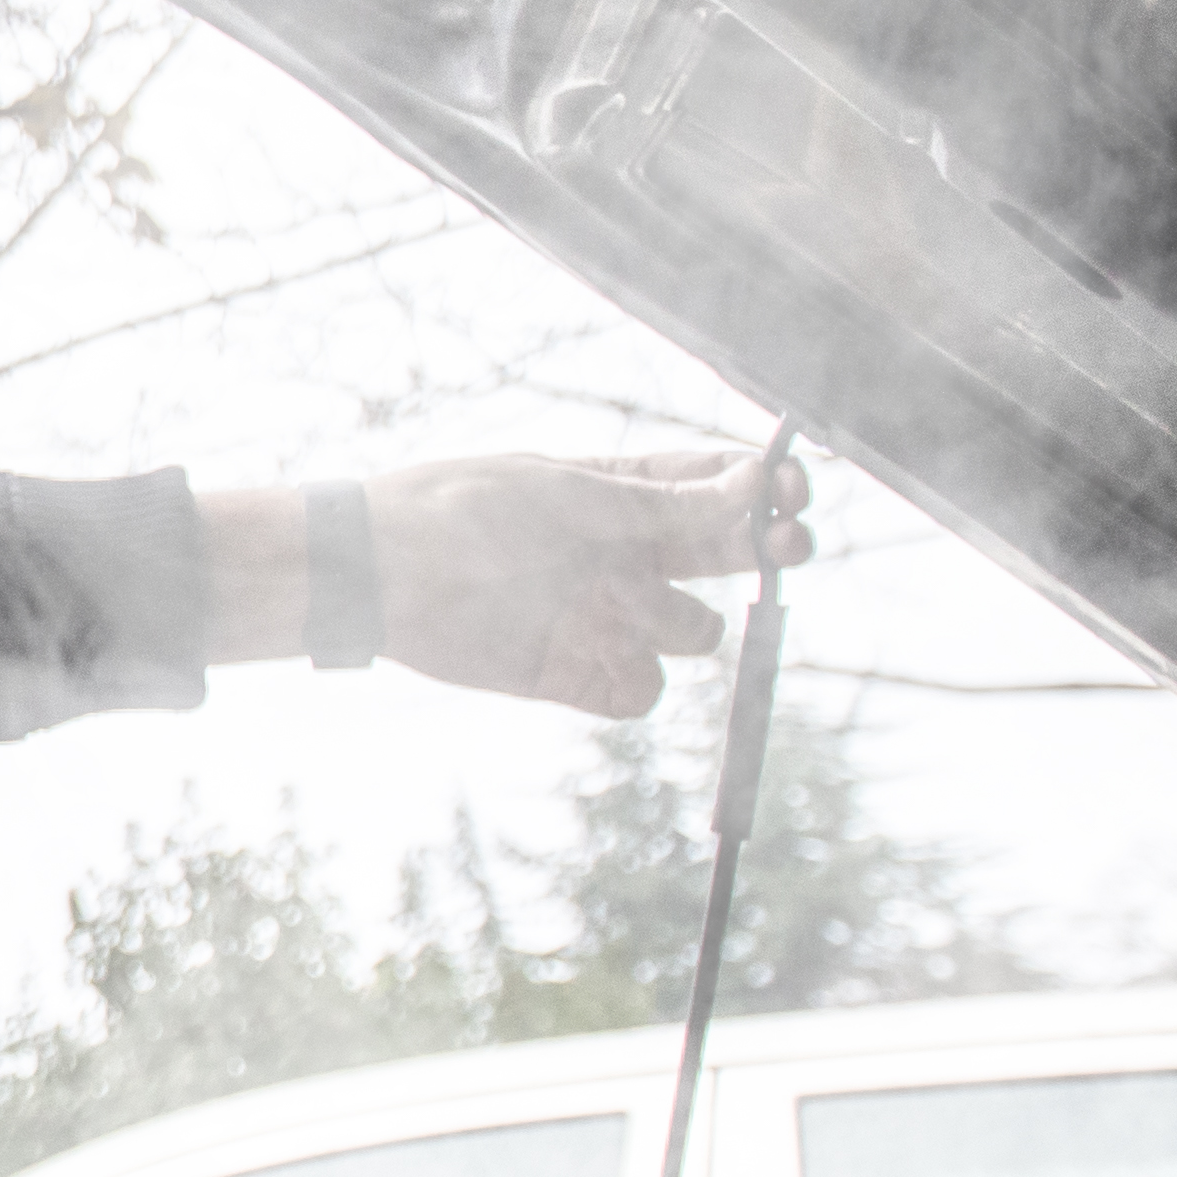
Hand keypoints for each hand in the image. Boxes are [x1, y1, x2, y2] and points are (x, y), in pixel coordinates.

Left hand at [207, 449, 809, 714]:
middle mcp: (626, 555)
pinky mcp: (577, 676)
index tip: (794, 490)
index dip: (764, 489)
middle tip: (789, 547)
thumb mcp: (569, 496)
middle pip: (727, 558)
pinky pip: (640, 693)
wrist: (381, 575)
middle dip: (766, 552)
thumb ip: (663, 503)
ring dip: (670, 621)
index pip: (717, 486)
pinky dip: (628, 679)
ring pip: (691, 634)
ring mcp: (606, 617)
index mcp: (622, 494)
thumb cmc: (466, 511)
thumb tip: (754, 483)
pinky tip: (591, 652)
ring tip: (611, 600)